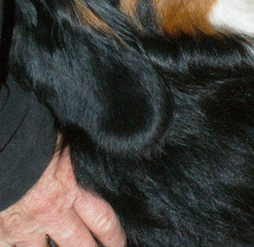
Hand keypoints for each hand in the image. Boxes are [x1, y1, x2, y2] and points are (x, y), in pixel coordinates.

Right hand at [0, 143, 124, 246]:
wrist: (3, 147)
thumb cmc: (34, 140)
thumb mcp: (65, 144)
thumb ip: (77, 162)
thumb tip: (97, 155)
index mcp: (72, 188)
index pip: (103, 220)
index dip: (115, 236)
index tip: (119, 244)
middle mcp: (52, 213)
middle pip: (80, 245)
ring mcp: (26, 228)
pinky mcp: (3, 234)